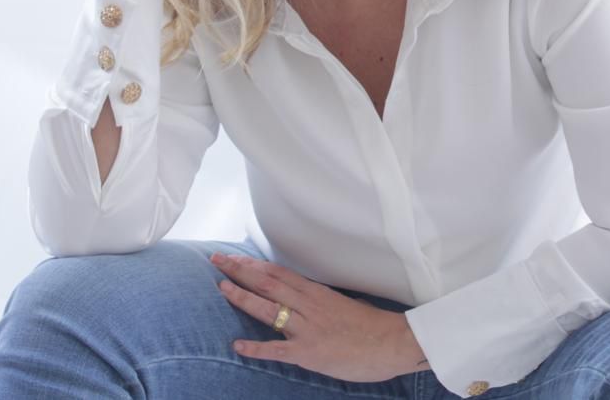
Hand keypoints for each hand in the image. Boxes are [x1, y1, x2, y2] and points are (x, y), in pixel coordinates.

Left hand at [210, 252, 422, 381]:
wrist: (393, 343)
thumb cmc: (373, 326)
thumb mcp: (344, 304)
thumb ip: (321, 302)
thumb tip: (304, 299)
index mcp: (317, 293)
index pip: (277, 273)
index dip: (252, 265)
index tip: (232, 258)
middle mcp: (309, 306)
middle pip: (268, 283)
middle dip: (240, 272)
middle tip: (216, 261)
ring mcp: (308, 329)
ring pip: (268, 309)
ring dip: (243, 298)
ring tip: (221, 288)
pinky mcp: (309, 353)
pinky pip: (278, 349)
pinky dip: (256, 347)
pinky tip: (237, 345)